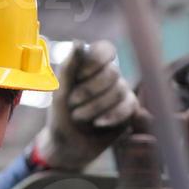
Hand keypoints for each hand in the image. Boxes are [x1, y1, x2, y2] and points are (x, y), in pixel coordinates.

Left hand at [32, 39, 139, 170]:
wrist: (67, 146)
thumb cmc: (61, 116)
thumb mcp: (59, 92)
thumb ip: (68, 67)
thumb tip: (78, 42)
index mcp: (92, 66)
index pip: (106, 49)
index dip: (95, 61)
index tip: (80, 75)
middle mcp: (109, 76)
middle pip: (112, 72)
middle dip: (89, 90)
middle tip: (72, 104)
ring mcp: (121, 93)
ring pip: (120, 90)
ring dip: (95, 106)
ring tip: (79, 117)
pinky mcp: (129, 111)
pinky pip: (129, 106)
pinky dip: (111, 116)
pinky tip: (98, 123)